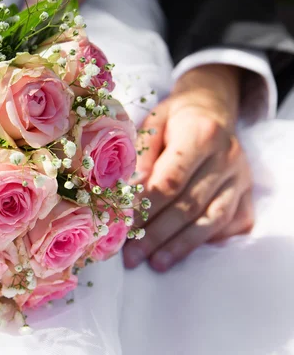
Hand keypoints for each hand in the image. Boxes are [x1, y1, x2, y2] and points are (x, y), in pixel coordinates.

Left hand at [123, 64, 253, 271]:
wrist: (211, 109)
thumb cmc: (172, 120)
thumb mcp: (152, 123)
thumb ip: (141, 155)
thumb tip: (126, 190)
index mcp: (201, 134)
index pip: (171, 180)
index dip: (146, 207)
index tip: (123, 226)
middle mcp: (227, 157)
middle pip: (189, 205)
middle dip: (157, 234)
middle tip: (131, 256)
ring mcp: (240, 178)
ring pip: (211, 220)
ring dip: (180, 245)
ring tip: (155, 263)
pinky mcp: (248, 193)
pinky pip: (232, 224)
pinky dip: (209, 241)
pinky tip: (184, 251)